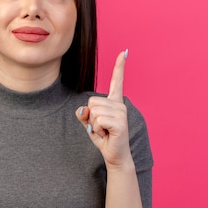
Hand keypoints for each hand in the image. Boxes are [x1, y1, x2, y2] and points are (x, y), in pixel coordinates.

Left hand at [76, 50, 133, 168]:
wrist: (114, 155)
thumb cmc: (103, 138)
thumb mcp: (89, 123)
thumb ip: (84, 114)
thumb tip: (83, 109)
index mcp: (114, 102)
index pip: (116, 81)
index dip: (119, 66)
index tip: (124, 51)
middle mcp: (120, 105)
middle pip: (92, 101)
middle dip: (90, 116)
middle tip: (101, 127)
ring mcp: (122, 113)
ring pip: (94, 111)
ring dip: (94, 124)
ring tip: (104, 131)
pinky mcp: (120, 123)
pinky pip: (98, 120)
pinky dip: (97, 129)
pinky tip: (106, 134)